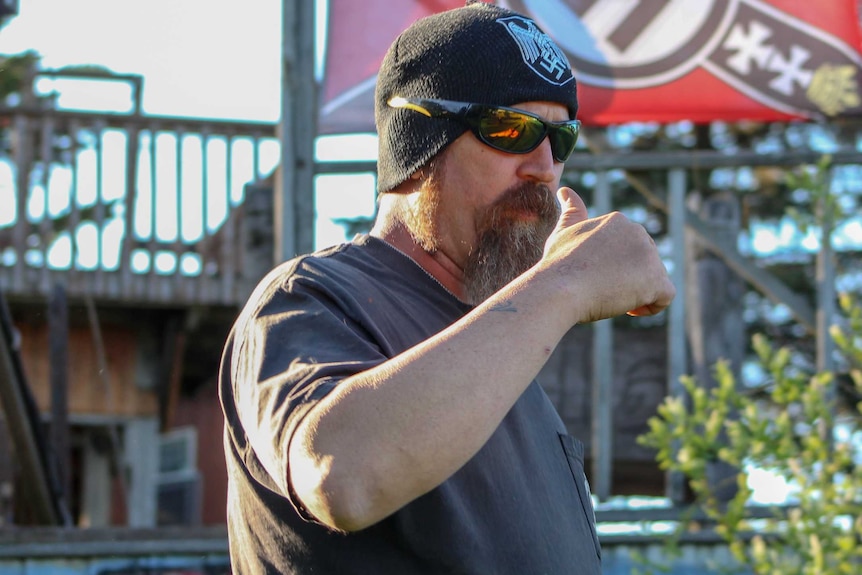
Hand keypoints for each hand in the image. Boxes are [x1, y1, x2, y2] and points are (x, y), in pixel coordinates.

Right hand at [540, 187, 675, 323]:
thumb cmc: (558, 265)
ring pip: (652, 281)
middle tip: (599, 287)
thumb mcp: (563, 232)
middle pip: (643, 264)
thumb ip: (571, 212)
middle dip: (627, 279)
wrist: (559, 289)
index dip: (611, 267)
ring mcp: (649, 255)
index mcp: (617, 221)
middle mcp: (637, 231)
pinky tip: (627, 308)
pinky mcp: (656, 279)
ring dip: (634, 293)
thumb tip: (565, 190)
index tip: (591, 275)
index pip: (627, 249)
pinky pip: (665, 297)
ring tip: (608, 296)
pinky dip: (649, 307)